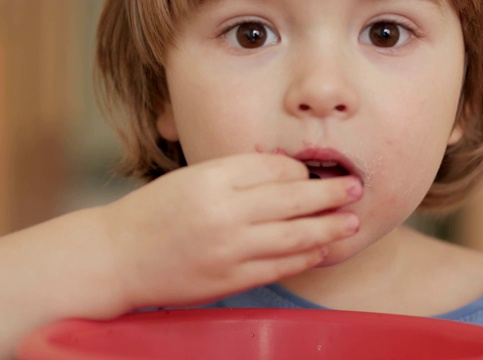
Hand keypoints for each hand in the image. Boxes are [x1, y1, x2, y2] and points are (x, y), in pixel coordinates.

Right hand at [100, 153, 361, 310]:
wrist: (118, 257)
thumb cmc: (156, 212)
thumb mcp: (192, 178)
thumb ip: (237, 174)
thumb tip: (289, 175)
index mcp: (212, 179)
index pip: (274, 168)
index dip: (302, 170)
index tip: (317, 170)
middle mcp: (224, 212)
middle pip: (293, 200)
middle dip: (331, 194)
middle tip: (357, 190)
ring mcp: (229, 250)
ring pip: (294, 236)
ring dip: (328, 228)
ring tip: (351, 222)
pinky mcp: (230, 279)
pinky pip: (279, 266)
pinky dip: (304, 256)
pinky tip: (320, 249)